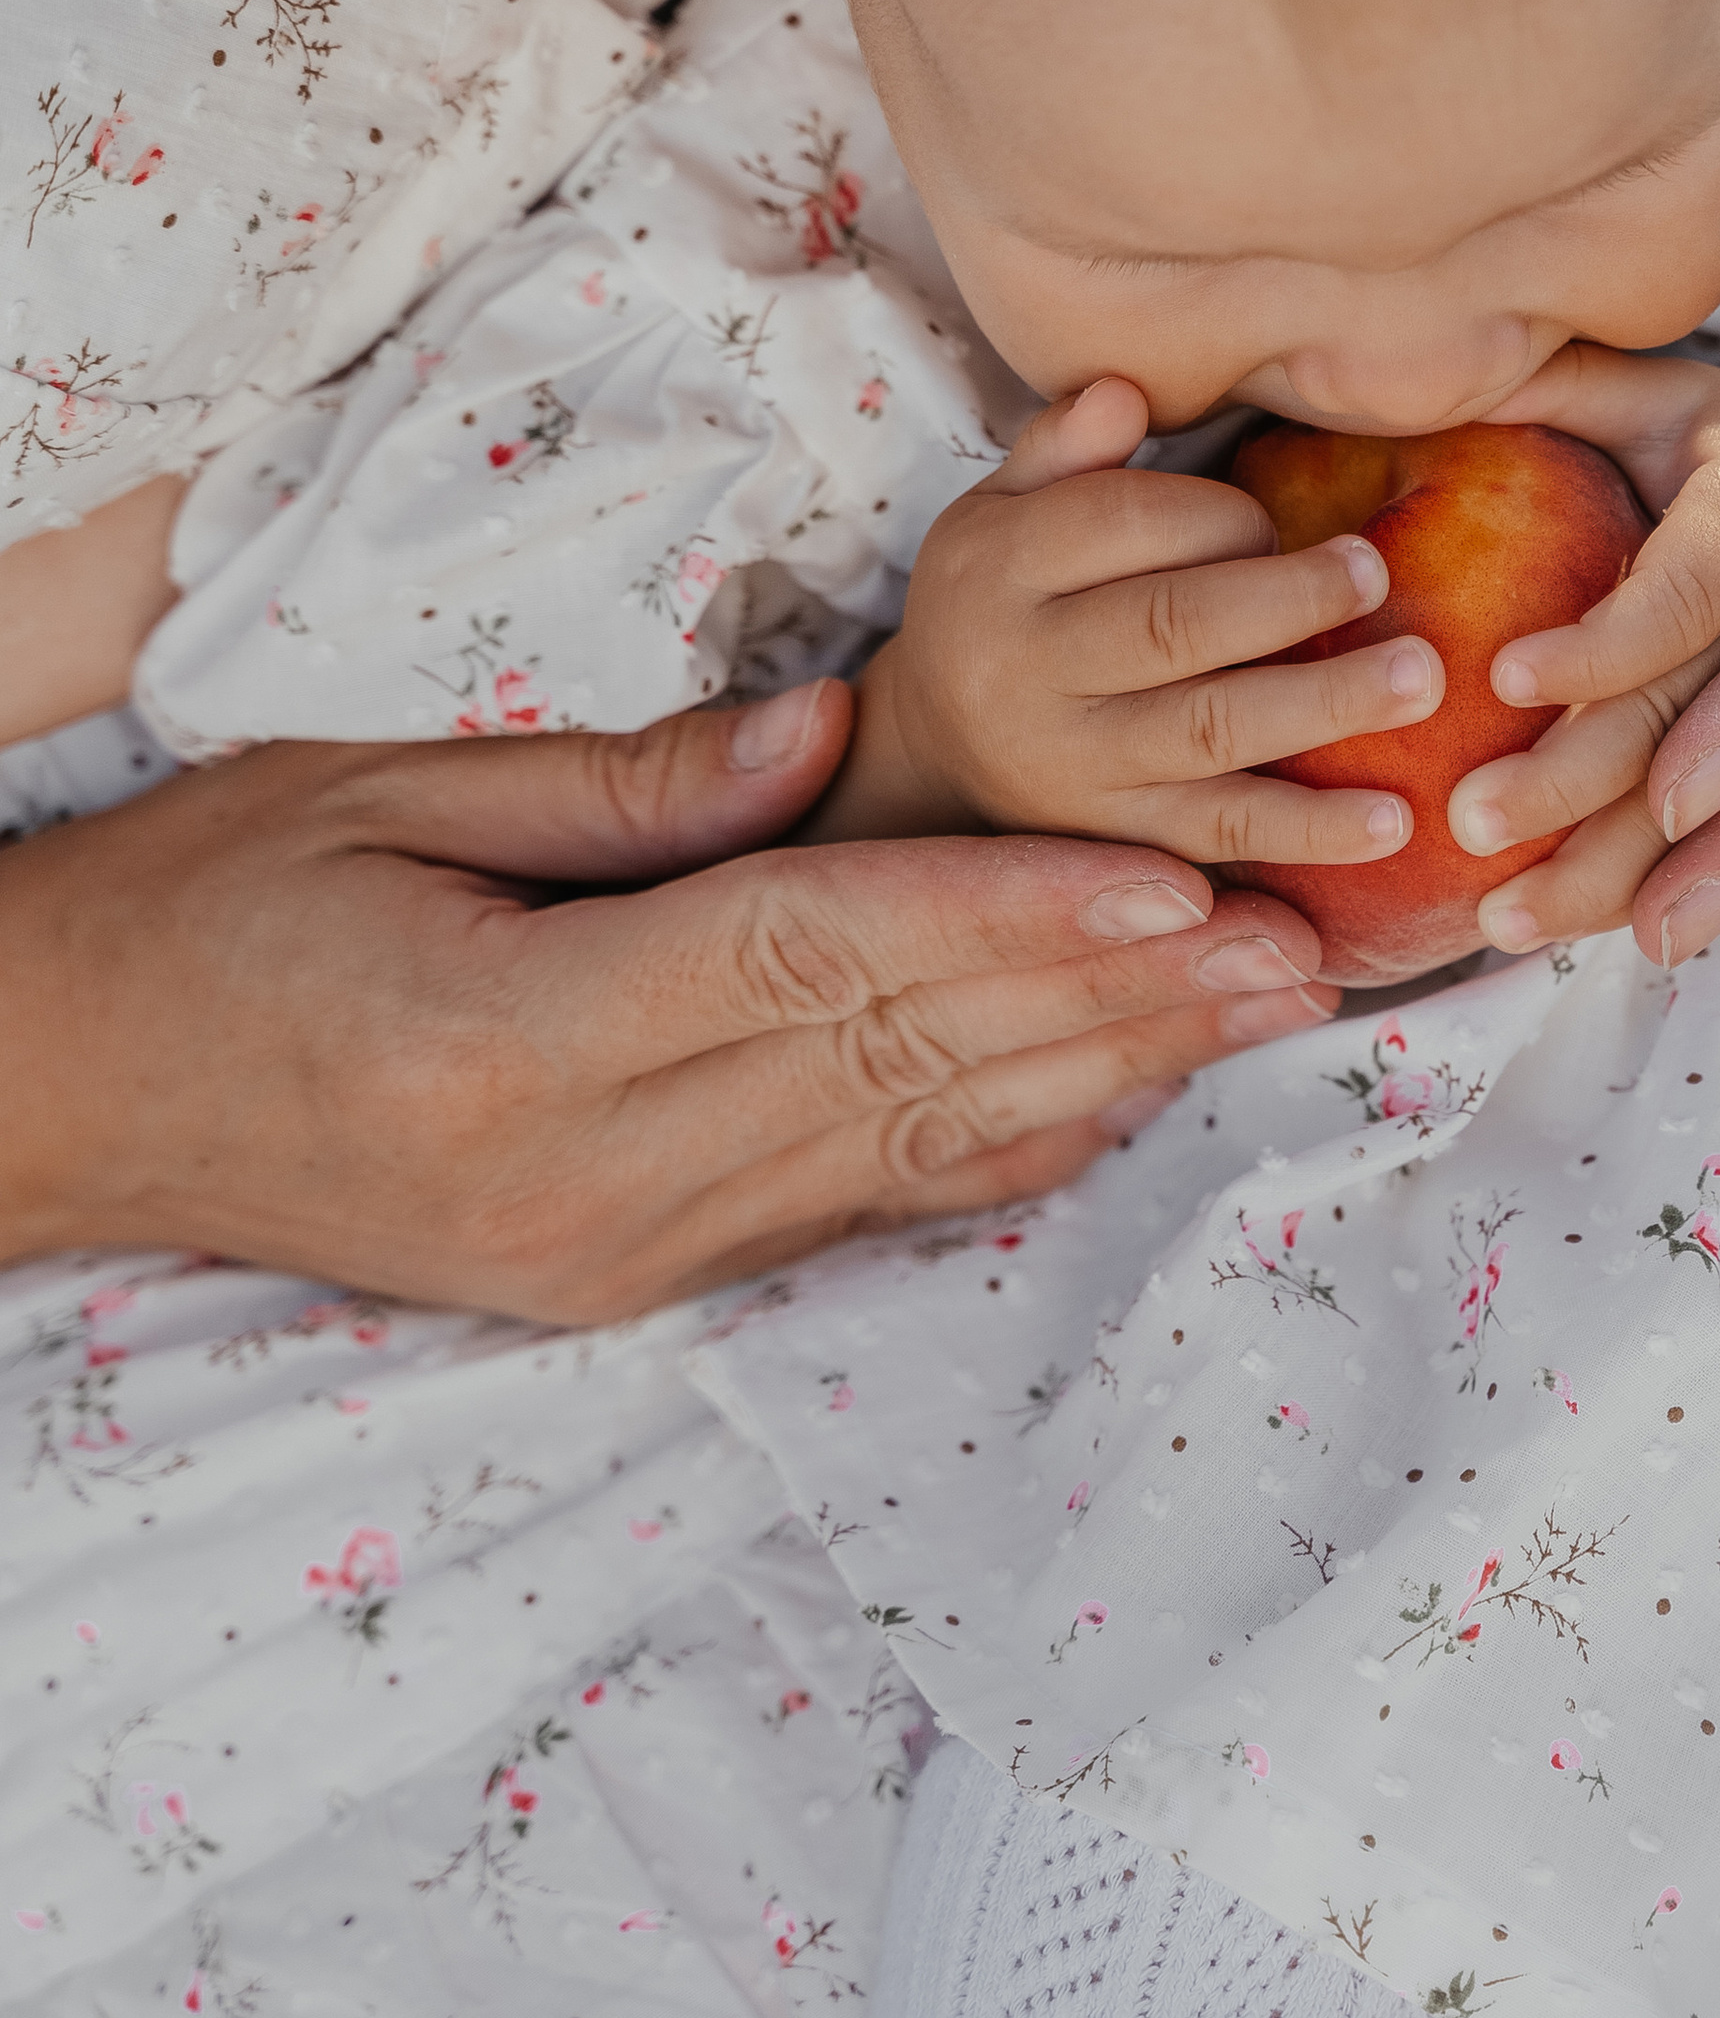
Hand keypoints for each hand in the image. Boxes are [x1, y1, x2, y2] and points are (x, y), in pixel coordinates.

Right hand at [0, 678, 1334, 1321]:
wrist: (58, 1099)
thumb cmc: (202, 911)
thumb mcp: (381, 798)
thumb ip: (626, 788)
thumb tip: (828, 735)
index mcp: (509, 1040)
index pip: (816, 961)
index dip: (1011, 914)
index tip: (1173, 876)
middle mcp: (578, 1180)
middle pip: (895, 1070)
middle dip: (1110, 1002)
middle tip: (1298, 947)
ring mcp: (603, 1256)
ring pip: (898, 1152)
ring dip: (1092, 1077)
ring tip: (1251, 1016)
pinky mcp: (615, 1282)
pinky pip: (836, 1213)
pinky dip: (983, 1156)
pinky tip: (1106, 1105)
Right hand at [820, 376, 1449, 869]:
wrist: (937, 750)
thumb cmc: (1006, 600)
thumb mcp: (1004, 509)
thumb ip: (1063, 449)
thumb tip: (1122, 391)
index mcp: (1001, 564)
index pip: (1123, 523)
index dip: (1221, 516)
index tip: (1284, 522)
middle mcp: (1026, 667)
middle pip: (1170, 626)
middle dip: (1287, 599)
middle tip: (1379, 574)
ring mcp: (1071, 766)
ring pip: (1208, 733)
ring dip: (1322, 707)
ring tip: (1421, 680)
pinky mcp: (1115, 843)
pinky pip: (1221, 835)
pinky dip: (1310, 833)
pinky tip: (1393, 820)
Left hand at [1425, 344, 1719, 949]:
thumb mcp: (1664, 392)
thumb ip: (1561, 385)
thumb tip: (1429, 364)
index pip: (1683, 588)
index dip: (1598, 639)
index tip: (1499, 679)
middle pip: (1696, 715)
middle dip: (1580, 788)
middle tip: (1465, 827)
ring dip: (1616, 870)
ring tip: (1498, 920)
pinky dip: (1683, 891)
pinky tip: (1606, 934)